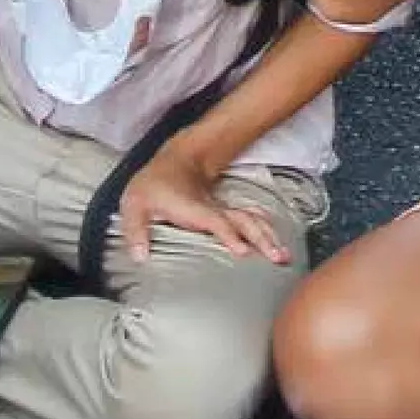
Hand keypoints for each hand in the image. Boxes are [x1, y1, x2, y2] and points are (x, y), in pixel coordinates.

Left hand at [115, 139, 288, 266]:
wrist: (173, 161)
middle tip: (279, 257)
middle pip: (243, 221)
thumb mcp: (135, 203)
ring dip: (268, 236)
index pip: (216, 222)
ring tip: (284, 255)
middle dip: (262, 238)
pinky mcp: (223, 214)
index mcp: (193, 210)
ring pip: (250, 221)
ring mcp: (220, 211)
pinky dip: (264, 231)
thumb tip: (140, 257)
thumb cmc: (154, 183)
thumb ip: (135, 230)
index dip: (229, 235)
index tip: (243, 251)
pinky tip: (274, 242)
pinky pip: (249, 221)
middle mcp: (212, 210)